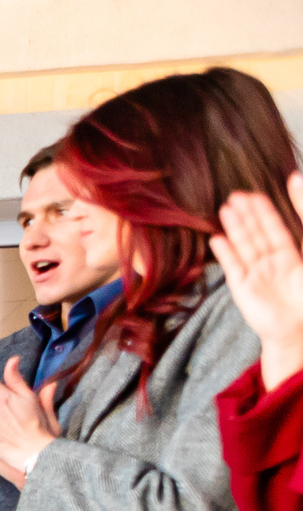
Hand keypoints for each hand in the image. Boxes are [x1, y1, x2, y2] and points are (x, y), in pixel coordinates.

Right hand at [215, 174, 302, 390]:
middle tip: (236, 194)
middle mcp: (272, 264)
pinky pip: (232, 266)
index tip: (257, 193)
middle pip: (257, 234)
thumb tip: (297, 181)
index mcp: (292, 257)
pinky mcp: (242, 289)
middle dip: (247, 214)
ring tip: (226, 208)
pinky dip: (225, 252)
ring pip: (244, 246)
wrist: (299, 327)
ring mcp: (256, 276)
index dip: (269, 210)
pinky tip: (217, 238)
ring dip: (235, 227)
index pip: (277, 227)